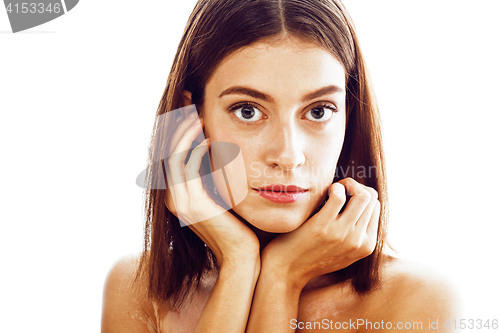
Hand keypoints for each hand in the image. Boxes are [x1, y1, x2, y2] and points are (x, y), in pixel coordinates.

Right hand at [165, 112, 259, 266]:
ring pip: (174, 156)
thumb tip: (218, 150)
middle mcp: (173, 197)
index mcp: (179, 195)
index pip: (172, 154)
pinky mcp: (191, 203)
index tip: (190, 108)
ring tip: (199, 115)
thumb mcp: (222, 195)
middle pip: (168, 150)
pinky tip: (209, 138)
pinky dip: (196, 150)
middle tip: (189, 100)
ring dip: (186, 133)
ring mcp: (179, 201)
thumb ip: (214, 176)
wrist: (241, 255)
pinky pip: (187, 168)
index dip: (179, 130)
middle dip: (177, 124)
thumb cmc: (238, 226)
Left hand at [261, 177, 379, 288]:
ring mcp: (342, 234)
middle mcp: (358, 241)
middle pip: (371, 198)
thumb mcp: (342, 252)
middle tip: (336, 189)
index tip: (344, 196)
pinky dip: (334, 187)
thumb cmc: (311, 256)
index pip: (376, 207)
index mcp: (367, 246)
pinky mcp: (323, 226)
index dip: (360, 195)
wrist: (286, 271)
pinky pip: (339, 195)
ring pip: (363, 195)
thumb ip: (355, 234)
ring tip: (332, 189)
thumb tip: (361, 204)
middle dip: (355, 186)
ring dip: (347, 184)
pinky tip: (324, 192)